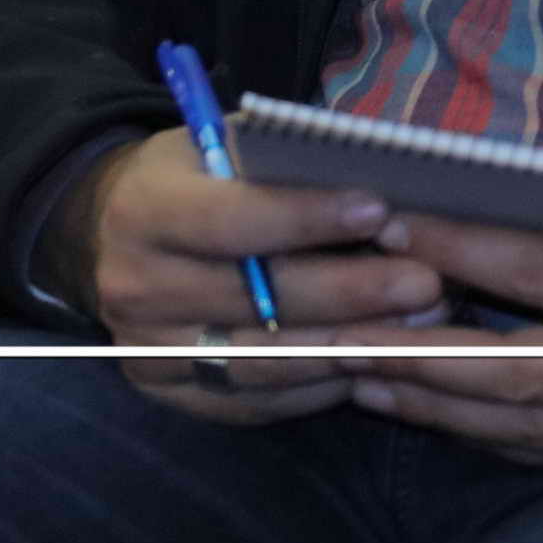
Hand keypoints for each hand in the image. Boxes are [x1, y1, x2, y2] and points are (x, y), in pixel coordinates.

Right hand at [57, 130, 451, 427]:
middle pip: (255, 300)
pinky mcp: (168, 393)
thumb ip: (288, 159)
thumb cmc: (199, 175)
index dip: (306, 217)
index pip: (231, 221)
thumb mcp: (226, 143)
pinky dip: (318, 386)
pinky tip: (372, 362)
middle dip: (350, 292)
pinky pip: (254, 400)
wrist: (116, 232)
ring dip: (347, 347)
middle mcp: (134, 286)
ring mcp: (147, 349)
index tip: (379, 210)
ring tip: (417, 326)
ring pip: (261, 360)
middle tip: (426, 283)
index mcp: (146, 209)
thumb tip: (384, 171)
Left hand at [344, 154, 542, 460]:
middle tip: (336, 327)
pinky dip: (491, 433)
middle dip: (415, 350)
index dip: (457, 240)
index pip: (541, 260)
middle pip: (510, 366)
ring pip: (523, 422)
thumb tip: (537, 187)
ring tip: (362, 374)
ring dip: (436, 403)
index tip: (388, 214)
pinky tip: (442, 413)